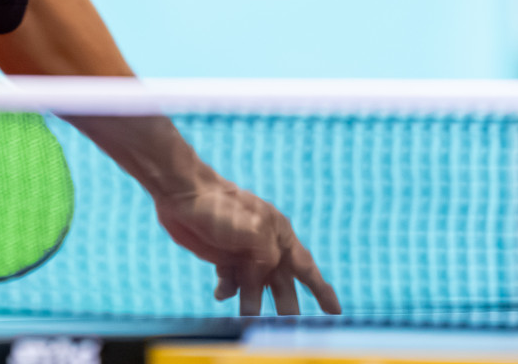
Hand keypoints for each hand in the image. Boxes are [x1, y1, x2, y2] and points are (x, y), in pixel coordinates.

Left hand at [154, 177, 340, 316]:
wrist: (182, 193)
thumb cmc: (221, 206)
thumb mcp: (253, 231)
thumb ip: (266, 260)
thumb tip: (261, 286)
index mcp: (279, 234)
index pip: (306, 267)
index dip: (322, 291)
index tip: (334, 312)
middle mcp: (264, 246)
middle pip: (281, 283)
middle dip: (286, 306)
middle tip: (286, 325)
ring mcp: (242, 251)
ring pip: (255, 286)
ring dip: (253, 302)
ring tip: (249, 318)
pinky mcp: (221, 256)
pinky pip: (231, 282)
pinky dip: (229, 290)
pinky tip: (222, 293)